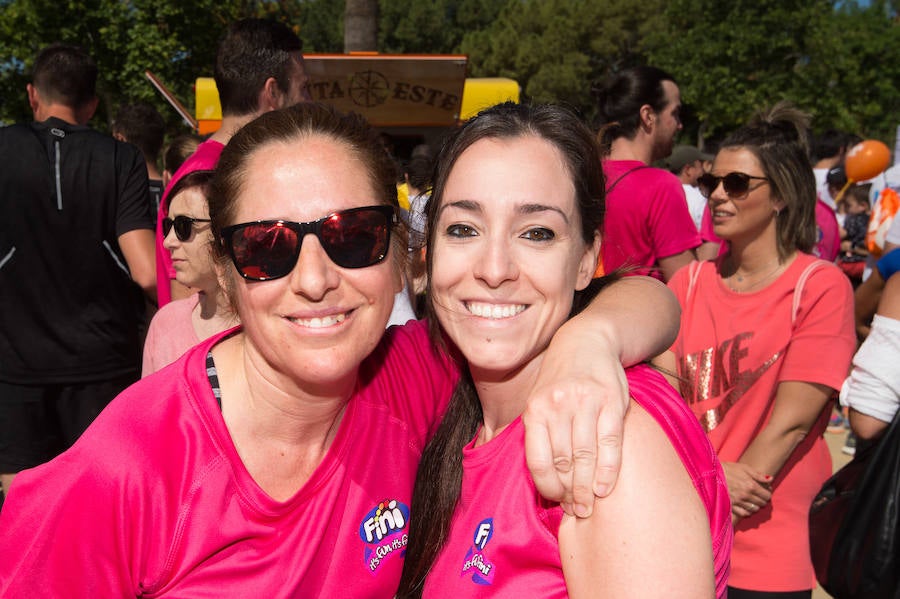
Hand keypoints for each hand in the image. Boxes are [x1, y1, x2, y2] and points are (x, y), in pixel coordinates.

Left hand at [524, 348, 628, 517]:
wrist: (588, 340)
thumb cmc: (561, 380)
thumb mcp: (539, 400)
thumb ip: (539, 433)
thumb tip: (543, 480)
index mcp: (535, 409)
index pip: (537, 460)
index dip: (547, 487)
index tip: (556, 501)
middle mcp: (557, 405)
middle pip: (563, 463)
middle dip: (570, 493)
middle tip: (578, 511)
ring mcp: (585, 403)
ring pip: (585, 457)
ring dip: (587, 488)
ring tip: (590, 504)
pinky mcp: (611, 401)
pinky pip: (610, 444)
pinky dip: (607, 471)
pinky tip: (604, 487)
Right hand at [723, 461, 771, 521]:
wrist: (710, 473)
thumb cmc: (728, 468)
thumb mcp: (744, 468)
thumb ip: (758, 475)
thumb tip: (770, 479)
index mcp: (751, 485)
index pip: (767, 495)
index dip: (768, 493)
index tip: (765, 490)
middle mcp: (746, 495)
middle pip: (762, 503)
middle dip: (762, 499)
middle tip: (759, 495)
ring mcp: (738, 502)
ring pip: (754, 509)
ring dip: (756, 505)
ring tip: (752, 500)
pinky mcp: (731, 506)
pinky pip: (744, 513)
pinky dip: (747, 511)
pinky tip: (746, 506)